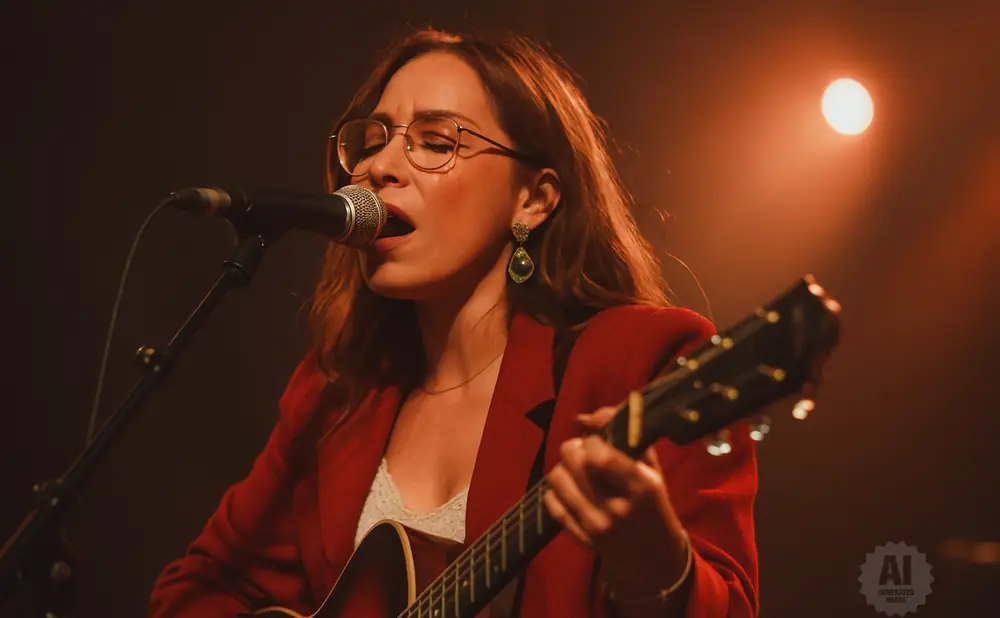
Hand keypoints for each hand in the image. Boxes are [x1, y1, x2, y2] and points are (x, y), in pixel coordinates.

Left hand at [542, 405, 688, 592]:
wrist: (651, 557)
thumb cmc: (651, 504)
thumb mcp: (650, 470)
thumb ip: (625, 437)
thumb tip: (585, 418)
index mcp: (641, 487)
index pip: (600, 454)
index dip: (593, 440)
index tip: (599, 442)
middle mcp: (616, 507)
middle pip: (574, 460)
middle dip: (575, 448)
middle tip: (586, 453)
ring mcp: (595, 525)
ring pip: (557, 478)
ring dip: (564, 468)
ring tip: (578, 472)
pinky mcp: (579, 536)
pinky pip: (551, 501)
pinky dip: (556, 490)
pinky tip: (571, 491)